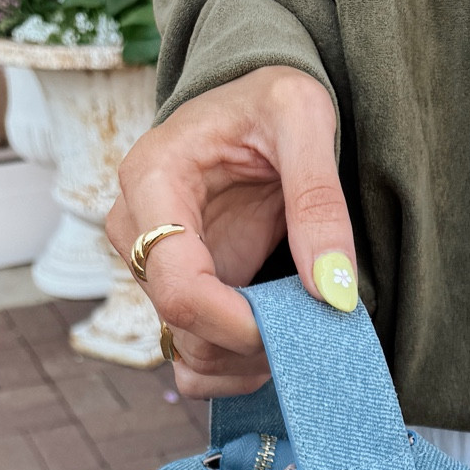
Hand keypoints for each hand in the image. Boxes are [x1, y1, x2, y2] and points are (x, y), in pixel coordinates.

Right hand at [106, 66, 355, 397]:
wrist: (255, 106)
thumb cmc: (271, 98)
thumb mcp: (305, 118)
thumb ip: (318, 199)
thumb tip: (331, 290)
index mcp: (152, 179)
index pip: (175, 282)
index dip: (233, 322)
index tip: (292, 328)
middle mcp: (138, 230)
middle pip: (180, 324)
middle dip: (249, 342)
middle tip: (312, 326)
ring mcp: (154, 269)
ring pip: (185, 353)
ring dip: (245, 363)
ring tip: (299, 330)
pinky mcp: (179, 294)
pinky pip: (193, 362)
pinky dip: (234, 371)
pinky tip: (275, 344)